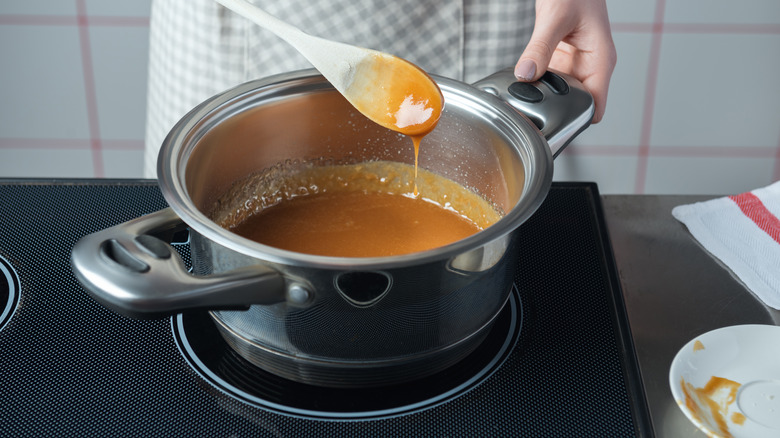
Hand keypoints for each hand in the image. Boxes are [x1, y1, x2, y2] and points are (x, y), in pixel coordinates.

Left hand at [514, 0, 616, 122]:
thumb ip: (540, 47)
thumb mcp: (555, 18)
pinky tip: (524, 81)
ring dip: (543, 96)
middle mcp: (589, 65)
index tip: (554, 125)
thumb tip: (526, 74)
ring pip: (559, 93)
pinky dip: (536, 82)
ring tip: (524, 97)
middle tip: (530, 112)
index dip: (576, 119)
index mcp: (600, 60)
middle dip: (554, 110)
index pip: (594, 105)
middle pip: (574, 103)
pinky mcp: (559, 58)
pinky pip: (548, 79)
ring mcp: (574, 63)